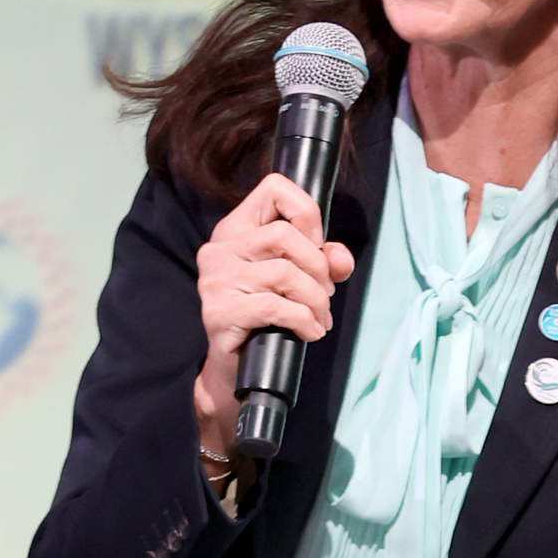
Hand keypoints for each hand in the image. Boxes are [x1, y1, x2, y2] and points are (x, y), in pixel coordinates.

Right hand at [193, 173, 355, 458]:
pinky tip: (309, 332)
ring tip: (320, 318)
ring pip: (284, 274)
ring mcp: (216, 280)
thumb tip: (341, 259)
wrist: (233, 369)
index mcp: (236, 229)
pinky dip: (303, 320)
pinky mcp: (220, 312)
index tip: (318, 243)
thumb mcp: (298, 280)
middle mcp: (220, 248)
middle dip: (318, 267)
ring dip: (316, 300)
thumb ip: (324, 262)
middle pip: (283, 236)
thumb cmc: (265, 317)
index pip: (273, 188)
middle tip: (325, 294)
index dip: (306, 212)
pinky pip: (275, 307)